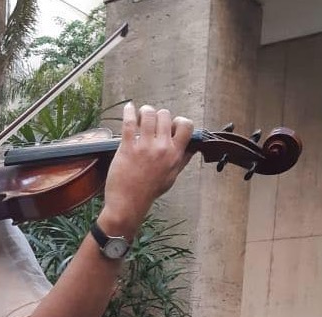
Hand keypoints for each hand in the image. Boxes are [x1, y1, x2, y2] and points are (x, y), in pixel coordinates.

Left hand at [100, 102, 193, 233]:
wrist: (128, 203)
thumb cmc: (149, 191)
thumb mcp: (172, 176)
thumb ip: (182, 160)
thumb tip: (193, 147)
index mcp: (175, 154)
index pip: (186, 126)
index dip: (179, 121)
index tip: (171, 125)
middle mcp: (162, 148)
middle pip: (166, 115)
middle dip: (159, 115)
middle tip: (151, 121)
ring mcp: (144, 147)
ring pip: (149, 114)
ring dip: (144, 111)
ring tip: (140, 115)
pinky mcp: (127, 147)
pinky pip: (129, 122)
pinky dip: (128, 111)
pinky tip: (128, 108)